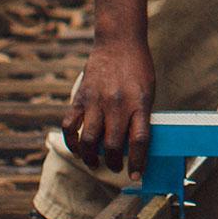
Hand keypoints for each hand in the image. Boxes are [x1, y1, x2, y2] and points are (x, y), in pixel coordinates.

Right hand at [62, 38, 154, 174]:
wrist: (119, 42)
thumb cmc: (138, 69)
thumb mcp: (148, 92)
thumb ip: (140, 117)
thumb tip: (134, 146)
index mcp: (140, 104)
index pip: (140, 141)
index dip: (138, 163)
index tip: (137, 176)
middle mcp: (118, 105)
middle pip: (113, 145)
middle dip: (113, 163)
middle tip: (115, 167)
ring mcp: (97, 101)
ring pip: (89, 141)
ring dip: (91, 157)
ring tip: (95, 162)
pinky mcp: (80, 97)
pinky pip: (70, 126)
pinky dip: (71, 141)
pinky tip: (77, 147)